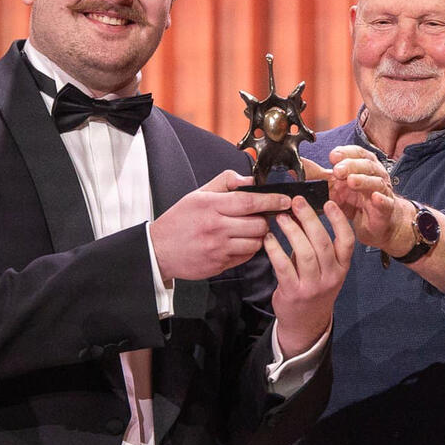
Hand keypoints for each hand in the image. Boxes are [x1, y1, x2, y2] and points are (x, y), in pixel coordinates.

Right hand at [150, 170, 290, 280]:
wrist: (158, 250)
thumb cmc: (179, 221)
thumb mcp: (198, 194)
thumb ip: (225, 182)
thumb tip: (249, 180)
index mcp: (211, 206)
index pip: (250, 201)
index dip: (272, 200)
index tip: (285, 200)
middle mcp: (216, 227)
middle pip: (258, 224)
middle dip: (266, 220)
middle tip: (262, 217)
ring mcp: (218, 248)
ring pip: (256, 242)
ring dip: (259, 236)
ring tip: (249, 230)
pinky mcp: (220, 264)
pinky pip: (246, 257)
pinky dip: (248, 249)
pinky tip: (238, 243)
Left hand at [262, 198, 353, 356]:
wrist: (306, 322)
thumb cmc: (313, 288)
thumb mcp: (324, 268)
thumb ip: (316, 244)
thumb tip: (302, 213)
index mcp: (342, 267)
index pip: (347, 240)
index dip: (339, 220)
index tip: (328, 202)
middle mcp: (331, 276)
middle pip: (322, 243)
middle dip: (309, 219)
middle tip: (296, 202)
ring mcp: (313, 286)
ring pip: (305, 253)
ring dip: (292, 231)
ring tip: (281, 217)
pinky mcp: (294, 293)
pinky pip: (284, 267)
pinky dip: (275, 250)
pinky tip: (268, 238)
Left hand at [313, 146, 410, 254]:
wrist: (374, 223)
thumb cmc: (356, 201)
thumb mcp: (333, 188)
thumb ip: (316, 177)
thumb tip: (293, 169)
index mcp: (362, 165)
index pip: (356, 153)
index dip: (345, 152)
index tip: (332, 156)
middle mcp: (374, 174)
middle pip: (366, 164)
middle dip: (351, 165)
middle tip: (337, 170)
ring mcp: (382, 191)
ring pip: (376, 181)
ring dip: (364, 180)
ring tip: (351, 181)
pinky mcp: (386, 209)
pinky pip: (386, 202)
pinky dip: (381, 199)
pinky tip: (375, 198)